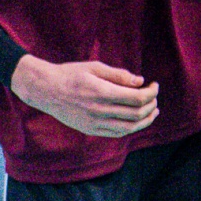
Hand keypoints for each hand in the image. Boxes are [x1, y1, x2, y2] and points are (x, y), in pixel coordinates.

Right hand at [10, 56, 159, 137]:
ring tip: (152, 112)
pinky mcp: (90, 130)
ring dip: (145, 120)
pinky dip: (130, 128)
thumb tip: (140, 81)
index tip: (154, 85)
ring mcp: (94, 123)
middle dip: (151, 105)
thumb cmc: (70, 74)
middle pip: (136, 114)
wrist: (45, 90)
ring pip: (129, 127)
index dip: (151, 92)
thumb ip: (119, 75)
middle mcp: (99, 111)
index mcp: (102, 92)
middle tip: (154, 97)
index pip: (137, 98)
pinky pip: (116, 133)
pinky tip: (136, 120)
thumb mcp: (95, 67)